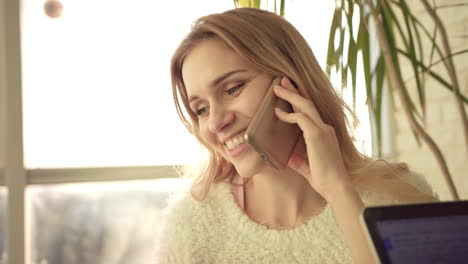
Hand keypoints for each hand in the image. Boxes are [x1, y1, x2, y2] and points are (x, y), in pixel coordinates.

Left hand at [273, 77, 351, 200]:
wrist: (336, 187)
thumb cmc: (325, 180)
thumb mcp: (307, 168)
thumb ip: (298, 160)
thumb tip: (288, 156)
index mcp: (324, 134)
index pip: (311, 112)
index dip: (299, 100)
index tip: (289, 92)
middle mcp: (325, 128)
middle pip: (308, 103)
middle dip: (294, 91)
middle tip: (282, 81)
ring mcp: (322, 130)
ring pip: (305, 106)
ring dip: (290, 96)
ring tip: (277, 87)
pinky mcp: (317, 135)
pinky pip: (301, 119)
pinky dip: (288, 115)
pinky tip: (278, 113)